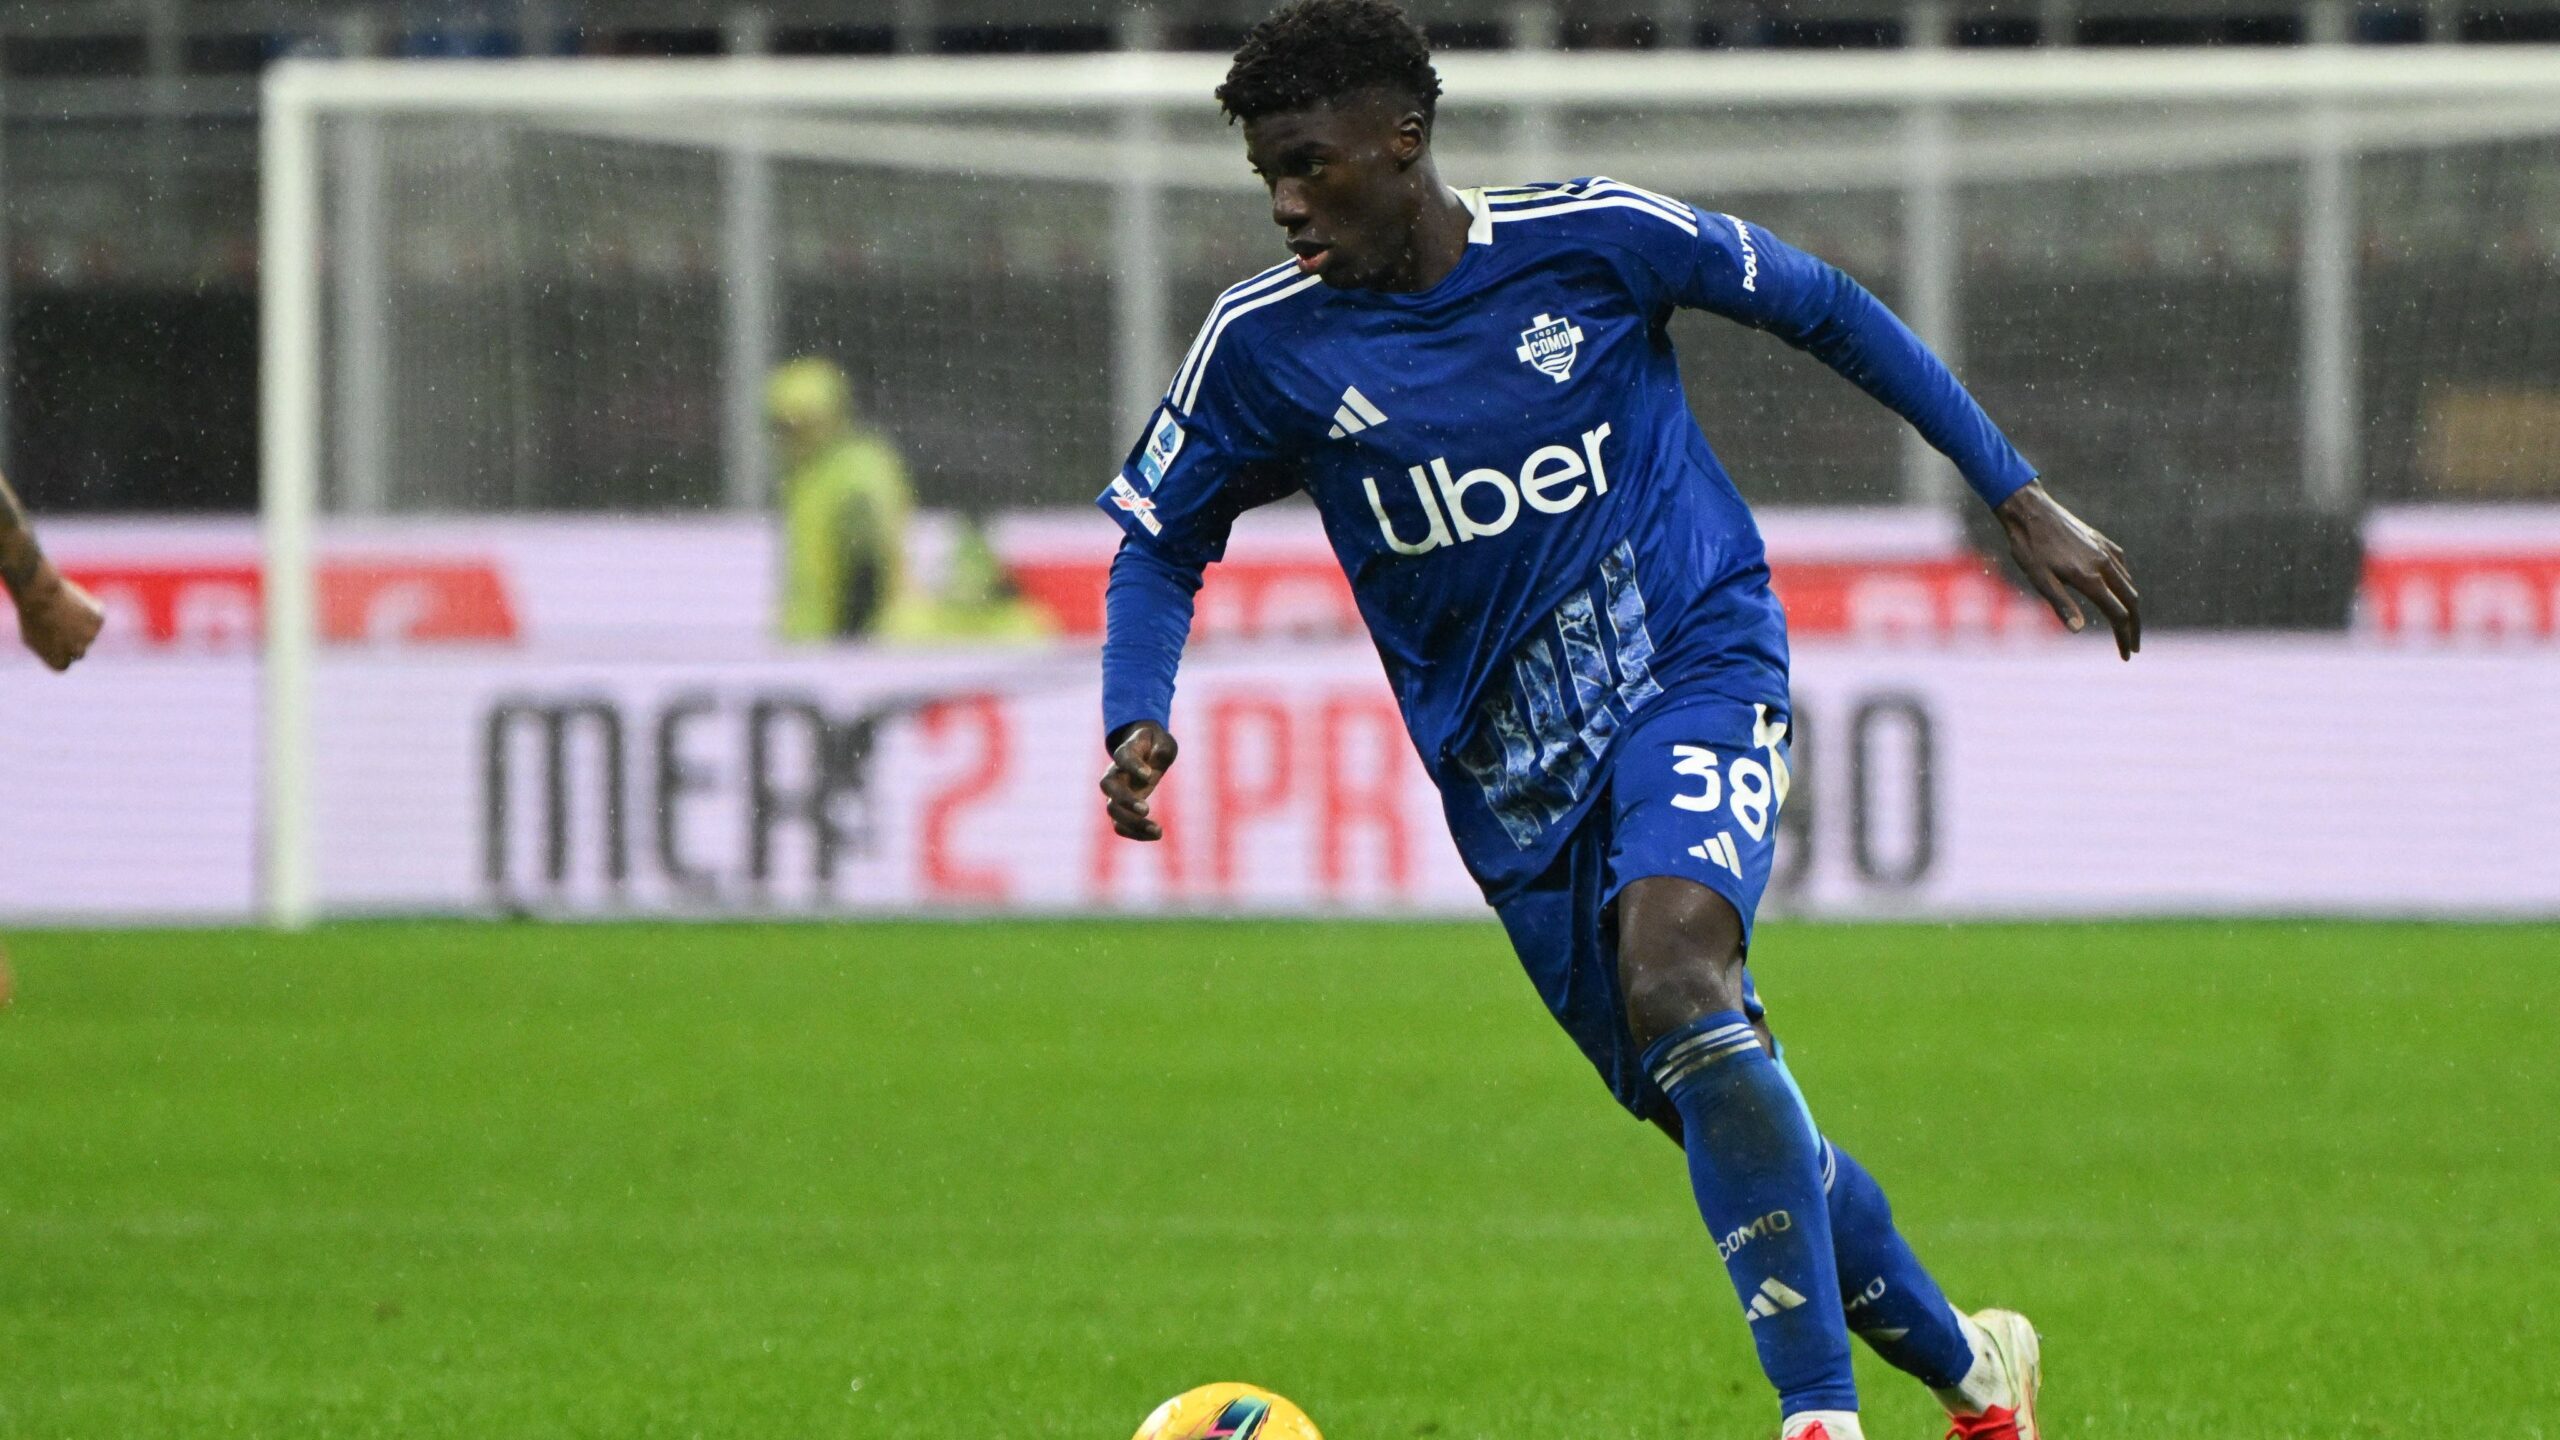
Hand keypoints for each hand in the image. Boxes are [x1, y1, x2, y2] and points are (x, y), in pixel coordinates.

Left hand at [13, 564, 103, 670]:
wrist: (39, 594)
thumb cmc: (31, 617)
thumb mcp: (33, 639)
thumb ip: (52, 650)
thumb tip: (65, 650)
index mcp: (59, 663)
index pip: (65, 661)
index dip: (57, 647)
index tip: (48, 635)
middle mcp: (78, 653)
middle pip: (79, 649)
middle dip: (71, 637)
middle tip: (57, 620)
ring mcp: (90, 637)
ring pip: (88, 631)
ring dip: (79, 622)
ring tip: (62, 609)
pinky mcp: (98, 620)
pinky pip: (95, 615)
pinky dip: (88, 608)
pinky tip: (73, 601)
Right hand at [1099, 721, 1178, 841]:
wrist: (1144, 751)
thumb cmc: (1154, 745)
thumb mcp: (1163, 741)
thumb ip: (1162, 748)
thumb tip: (1158, 758)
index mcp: (1125, 752)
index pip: (1122, 756)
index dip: (1132, 765)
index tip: (1149, 775)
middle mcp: (1115, 773)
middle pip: (1108, 786)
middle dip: (1124, 799)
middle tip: (1145, 809)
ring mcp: (1116, 792)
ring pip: (1112, 810)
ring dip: (1132, 822)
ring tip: (1157, 830)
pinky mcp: (1122, 808)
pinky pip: (1120, 825)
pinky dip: (1135, 833)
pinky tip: (1156, 835)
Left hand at [1996, 481, 2140, 659]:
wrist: (2030, 509)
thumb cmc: (2029, 546)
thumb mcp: (2039, 579)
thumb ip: (2061, 604)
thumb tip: (2078, 629)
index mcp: (2090, 577)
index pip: (2118, 615)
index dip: (2123, 637)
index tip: (2125, 655)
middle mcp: (2104, 564)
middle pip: (2131, 601)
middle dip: (2134, 627)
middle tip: (2133, 647)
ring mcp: (2105, 550)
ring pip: (2128, 584)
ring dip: (2132, 608)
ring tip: (2128, 625)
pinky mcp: (2101, 541)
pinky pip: (2122, 567)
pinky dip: (2126, 584)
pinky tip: (2119, 591)